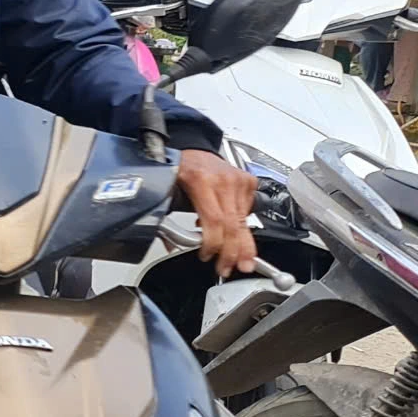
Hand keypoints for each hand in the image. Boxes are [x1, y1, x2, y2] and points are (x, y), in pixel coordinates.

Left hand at [177, 148, 259, 278]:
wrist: (192, 148)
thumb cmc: (179, 169)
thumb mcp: (168, 192)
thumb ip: (171, 220)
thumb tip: (173, 245)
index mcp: (200, 181)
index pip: (214, 220)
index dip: (213, 243)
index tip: (207, 256)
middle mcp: (223, 180)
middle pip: (234, 225)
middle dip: (235, 252)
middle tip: (235, 268)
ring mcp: (239, 180)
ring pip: (244, 221)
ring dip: (242, 244)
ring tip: (240, 260)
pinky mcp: (249, 181)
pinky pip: (248, 211)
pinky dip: (241, 226)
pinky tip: (233, 233)